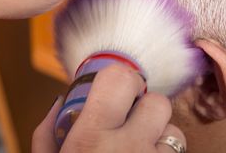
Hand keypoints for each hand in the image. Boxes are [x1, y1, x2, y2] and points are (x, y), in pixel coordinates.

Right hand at [32, 65, 186, 152]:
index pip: (119, 79)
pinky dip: (164, 151)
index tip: (116, 87)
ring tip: (137, 147)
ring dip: (157, 132)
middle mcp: (128, 149)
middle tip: (129, 118)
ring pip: (173, 127)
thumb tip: (61, 100)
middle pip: (157, 101)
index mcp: (91, 139)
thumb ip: (48, 132)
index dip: (120, 79)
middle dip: (144, 106)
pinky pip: (178, 149)